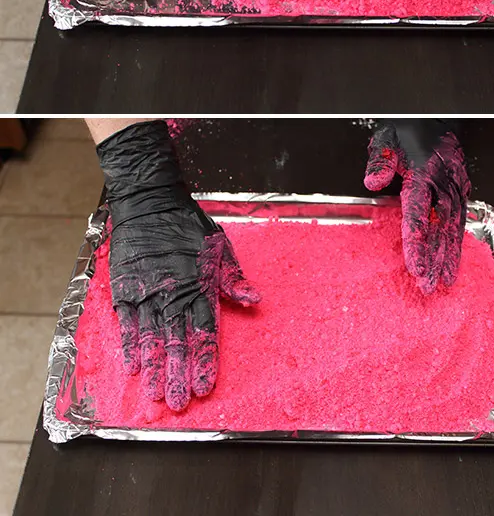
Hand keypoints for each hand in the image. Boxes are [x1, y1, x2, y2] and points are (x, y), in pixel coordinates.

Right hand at [97, 120, 259, 411]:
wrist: (149, 202)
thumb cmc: (187, 224)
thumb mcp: (219, 246)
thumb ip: (232, 277)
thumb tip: (254, 299)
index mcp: (200, 285)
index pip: (204, 331)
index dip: (205, 360)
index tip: (206, 386)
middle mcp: (173, 294)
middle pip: (177, 341)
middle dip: (179, 374)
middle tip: (179, 404)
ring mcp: (147, 292)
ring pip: (151, 337)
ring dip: (154, 367)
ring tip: (155, 395)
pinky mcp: (126, 288)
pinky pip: (127, 322)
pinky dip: (130, 344)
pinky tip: (133, 367)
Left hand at [364, 120, 470, 293]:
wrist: (435, 114)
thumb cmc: (408, 128)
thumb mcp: (387, 138)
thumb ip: (381, 160)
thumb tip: (373, 181)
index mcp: (423, 172)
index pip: (419, 213)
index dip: (417, 243)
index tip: (415, 267)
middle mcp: (444, 182)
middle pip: (440, 227)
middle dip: (436, 258)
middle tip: (429, 285)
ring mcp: (456, 185)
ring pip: (454, 225)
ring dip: (450, 255)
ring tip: (446, 281)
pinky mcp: (461, 186)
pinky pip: (461, 217)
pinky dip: (459, 240)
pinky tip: (455, 259)